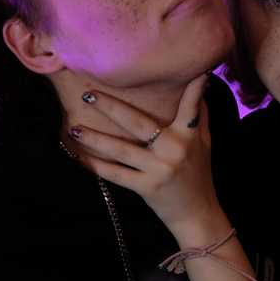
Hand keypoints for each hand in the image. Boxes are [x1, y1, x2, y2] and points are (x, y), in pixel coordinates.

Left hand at [66, 73, 222, 235]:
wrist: (197, 214)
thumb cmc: (199, 173)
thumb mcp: (204, 142)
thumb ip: (199, 115)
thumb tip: (201, 83)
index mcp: (189, 134)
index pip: (190, 105)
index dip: (192, 86)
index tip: (190, 67)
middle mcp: (174, 148)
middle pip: (138, 123)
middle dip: (111, 107)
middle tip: (88, 94)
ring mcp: (159, 168)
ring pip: (121, 150)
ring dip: (95, 139)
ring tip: (75, 128)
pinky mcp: (147, 187)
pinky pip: (116, 174)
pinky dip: (96, 166)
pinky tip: (80, 157)